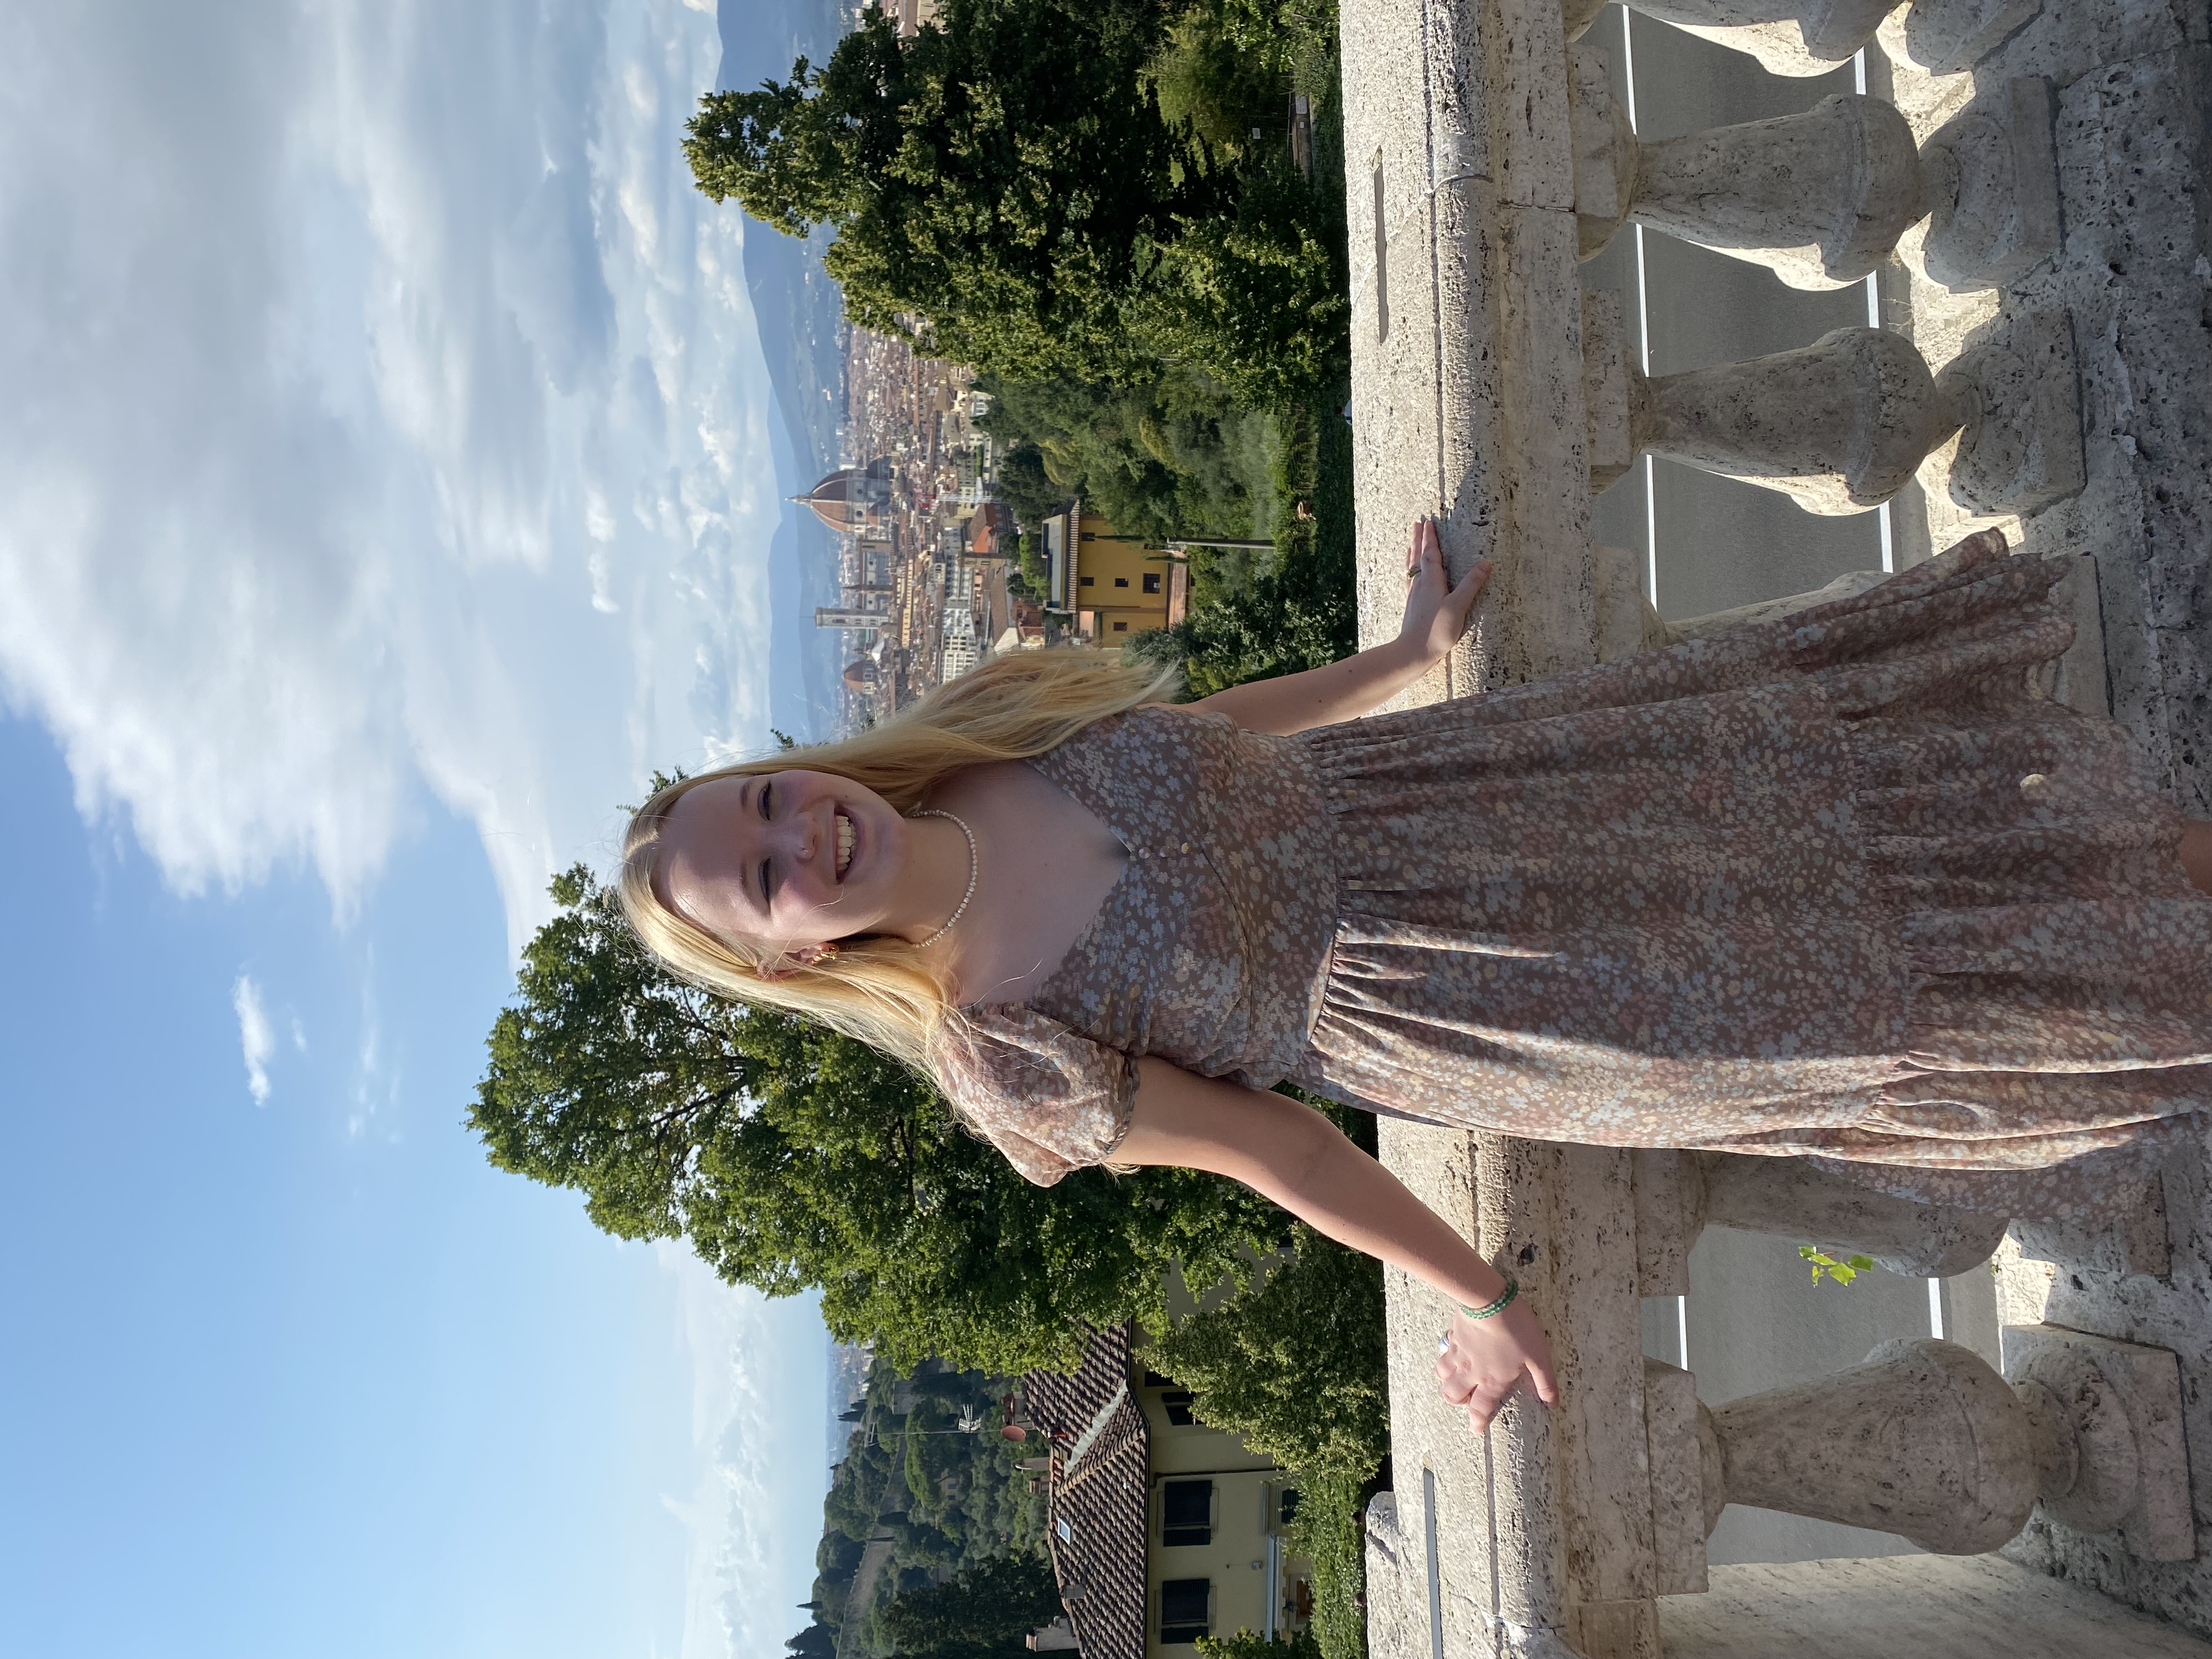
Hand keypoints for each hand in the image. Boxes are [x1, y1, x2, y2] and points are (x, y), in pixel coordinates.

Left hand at [1397, 517, 1491, 664]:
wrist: (1413, 653)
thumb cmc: (1436, 630)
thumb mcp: (1458, 606)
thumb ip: (1471, 584)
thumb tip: (1486, 563)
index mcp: (1431, 581)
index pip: (1431, 554)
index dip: (1430, 538)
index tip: (1428, 522)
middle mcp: (1419, 585)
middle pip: (1417, 557)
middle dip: (1419, 540)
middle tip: (1417, 524)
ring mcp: (1414, 596)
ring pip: (1412, 568)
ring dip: (1413, 553)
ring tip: (1411, 544)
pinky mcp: (1412, 606)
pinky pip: (1410, 581)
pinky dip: (1411, 571)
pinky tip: (1412, 577)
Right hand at [1434, 1299, 1558, 1434]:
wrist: (1488, 1301)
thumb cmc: (1516, 1329)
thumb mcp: (1539, 1357)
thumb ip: (1545, 1383)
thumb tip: (1552, 1405)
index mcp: (1492, 1381)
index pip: (1480, 1409)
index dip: (1477, 1422)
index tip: (1475, 1430)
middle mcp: (1471, 1372)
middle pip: (1453, 1396)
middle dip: (1457, 1403)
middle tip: (1466, 1400)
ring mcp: (1458, 1354)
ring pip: (1442, 1376)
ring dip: (1447, 1382)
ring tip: (1456, 1379)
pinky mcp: (1453, 1337)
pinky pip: (1443, 1353)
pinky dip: (1445, 1358)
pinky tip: (1453, 1352)